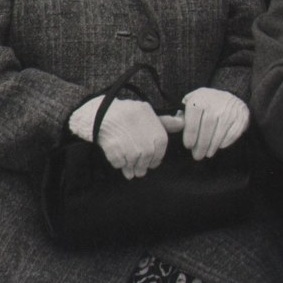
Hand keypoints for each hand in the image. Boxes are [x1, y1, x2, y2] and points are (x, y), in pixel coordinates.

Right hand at [69, 98, 183, 178]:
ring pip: (133, 161)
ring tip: (129, 169)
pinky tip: (118, 161)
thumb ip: (164, 122)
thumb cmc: (126, 115)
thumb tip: (182, 122)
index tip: (152, 163)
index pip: (160, 146)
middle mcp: (140, 131)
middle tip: (140, 171)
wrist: (99, 112)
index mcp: (150, 121)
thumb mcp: (146, 113)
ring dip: (131, 168)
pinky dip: (119, 165)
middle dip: (143, 166)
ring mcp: (125, 139)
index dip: (156, 158)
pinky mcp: (112, 146)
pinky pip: (118, 162)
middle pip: (146, 157)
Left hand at [180, 88, 248, 159]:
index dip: (190, 135)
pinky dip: (226, 141)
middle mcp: (215, 102)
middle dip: (201, 144)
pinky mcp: (242, 116)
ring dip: (212, 146)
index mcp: (200, 98)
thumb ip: (182, 113)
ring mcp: (230, 109)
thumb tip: (174, 125)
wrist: (230, 96)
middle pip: (206, 127)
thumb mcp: (192, 101)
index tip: (188, 146)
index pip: (193, 119)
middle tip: (197, 156)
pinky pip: (233, 133)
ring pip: (219, 132)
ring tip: (207, 154)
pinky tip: (220, 146)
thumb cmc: (206, 103)